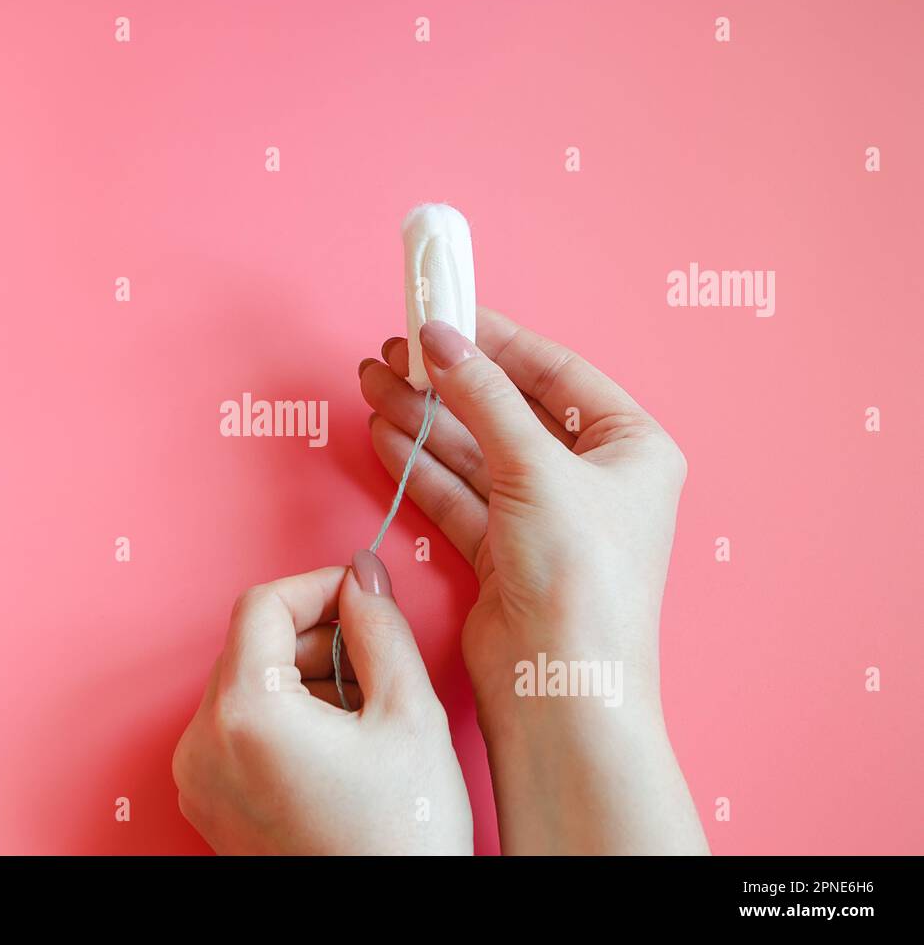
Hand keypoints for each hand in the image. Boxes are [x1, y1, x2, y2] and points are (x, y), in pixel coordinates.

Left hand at [171, 553, 472, 854]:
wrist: (390, 925)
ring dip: (305, 678)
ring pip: (246, 686)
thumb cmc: (403, 837)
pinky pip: (239, 730)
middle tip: (377, 661)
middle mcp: (203, 745)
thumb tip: (362, 576)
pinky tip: (339, 744)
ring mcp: (199, 779)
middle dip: (317, 639)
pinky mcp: (209, 804)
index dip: (318, 586)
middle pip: (251, 645)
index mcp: (245, 714)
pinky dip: (285, 718)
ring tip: (365, 714)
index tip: (361, 595)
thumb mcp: (409, 716)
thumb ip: (380, 627)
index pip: (263, 605)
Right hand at [359, 309, 707, 853]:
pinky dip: (420, 464)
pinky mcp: (501, 552)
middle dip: (448, 381)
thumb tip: (440, 338)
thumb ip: (483, 396)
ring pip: (474, 451)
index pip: (557, 373)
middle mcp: (590, 480)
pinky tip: (386, 432)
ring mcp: (543, 517)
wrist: (558, 687)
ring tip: (373, 382)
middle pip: (507, 410)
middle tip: (392, 350)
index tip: (443, 315)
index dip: (497, 341)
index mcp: (630, 448)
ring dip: (423, 418)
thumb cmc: (581, 579)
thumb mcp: (536, 468)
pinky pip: (456, 492)